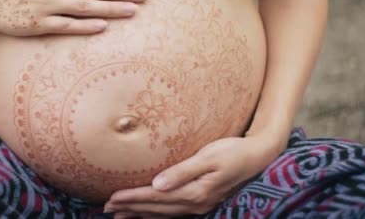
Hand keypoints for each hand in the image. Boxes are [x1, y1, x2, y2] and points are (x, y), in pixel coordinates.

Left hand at [103, 135, 282, 217]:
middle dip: (130, 207)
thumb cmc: (232, 151)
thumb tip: (157, 184)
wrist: (257, 156)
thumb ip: (182, 171)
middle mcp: (195, 203)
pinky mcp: (201, 201)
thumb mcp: (209, 157)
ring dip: (140, 214)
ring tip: (119, 214)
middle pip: (156, 208)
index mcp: (194, 192)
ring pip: (162, 213)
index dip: (132, 198)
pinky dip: (155, 214)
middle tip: (106, 207)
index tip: (112, 197)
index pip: (155, 197)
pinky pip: (172, 212)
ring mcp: (199, 205)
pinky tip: (146, 214)